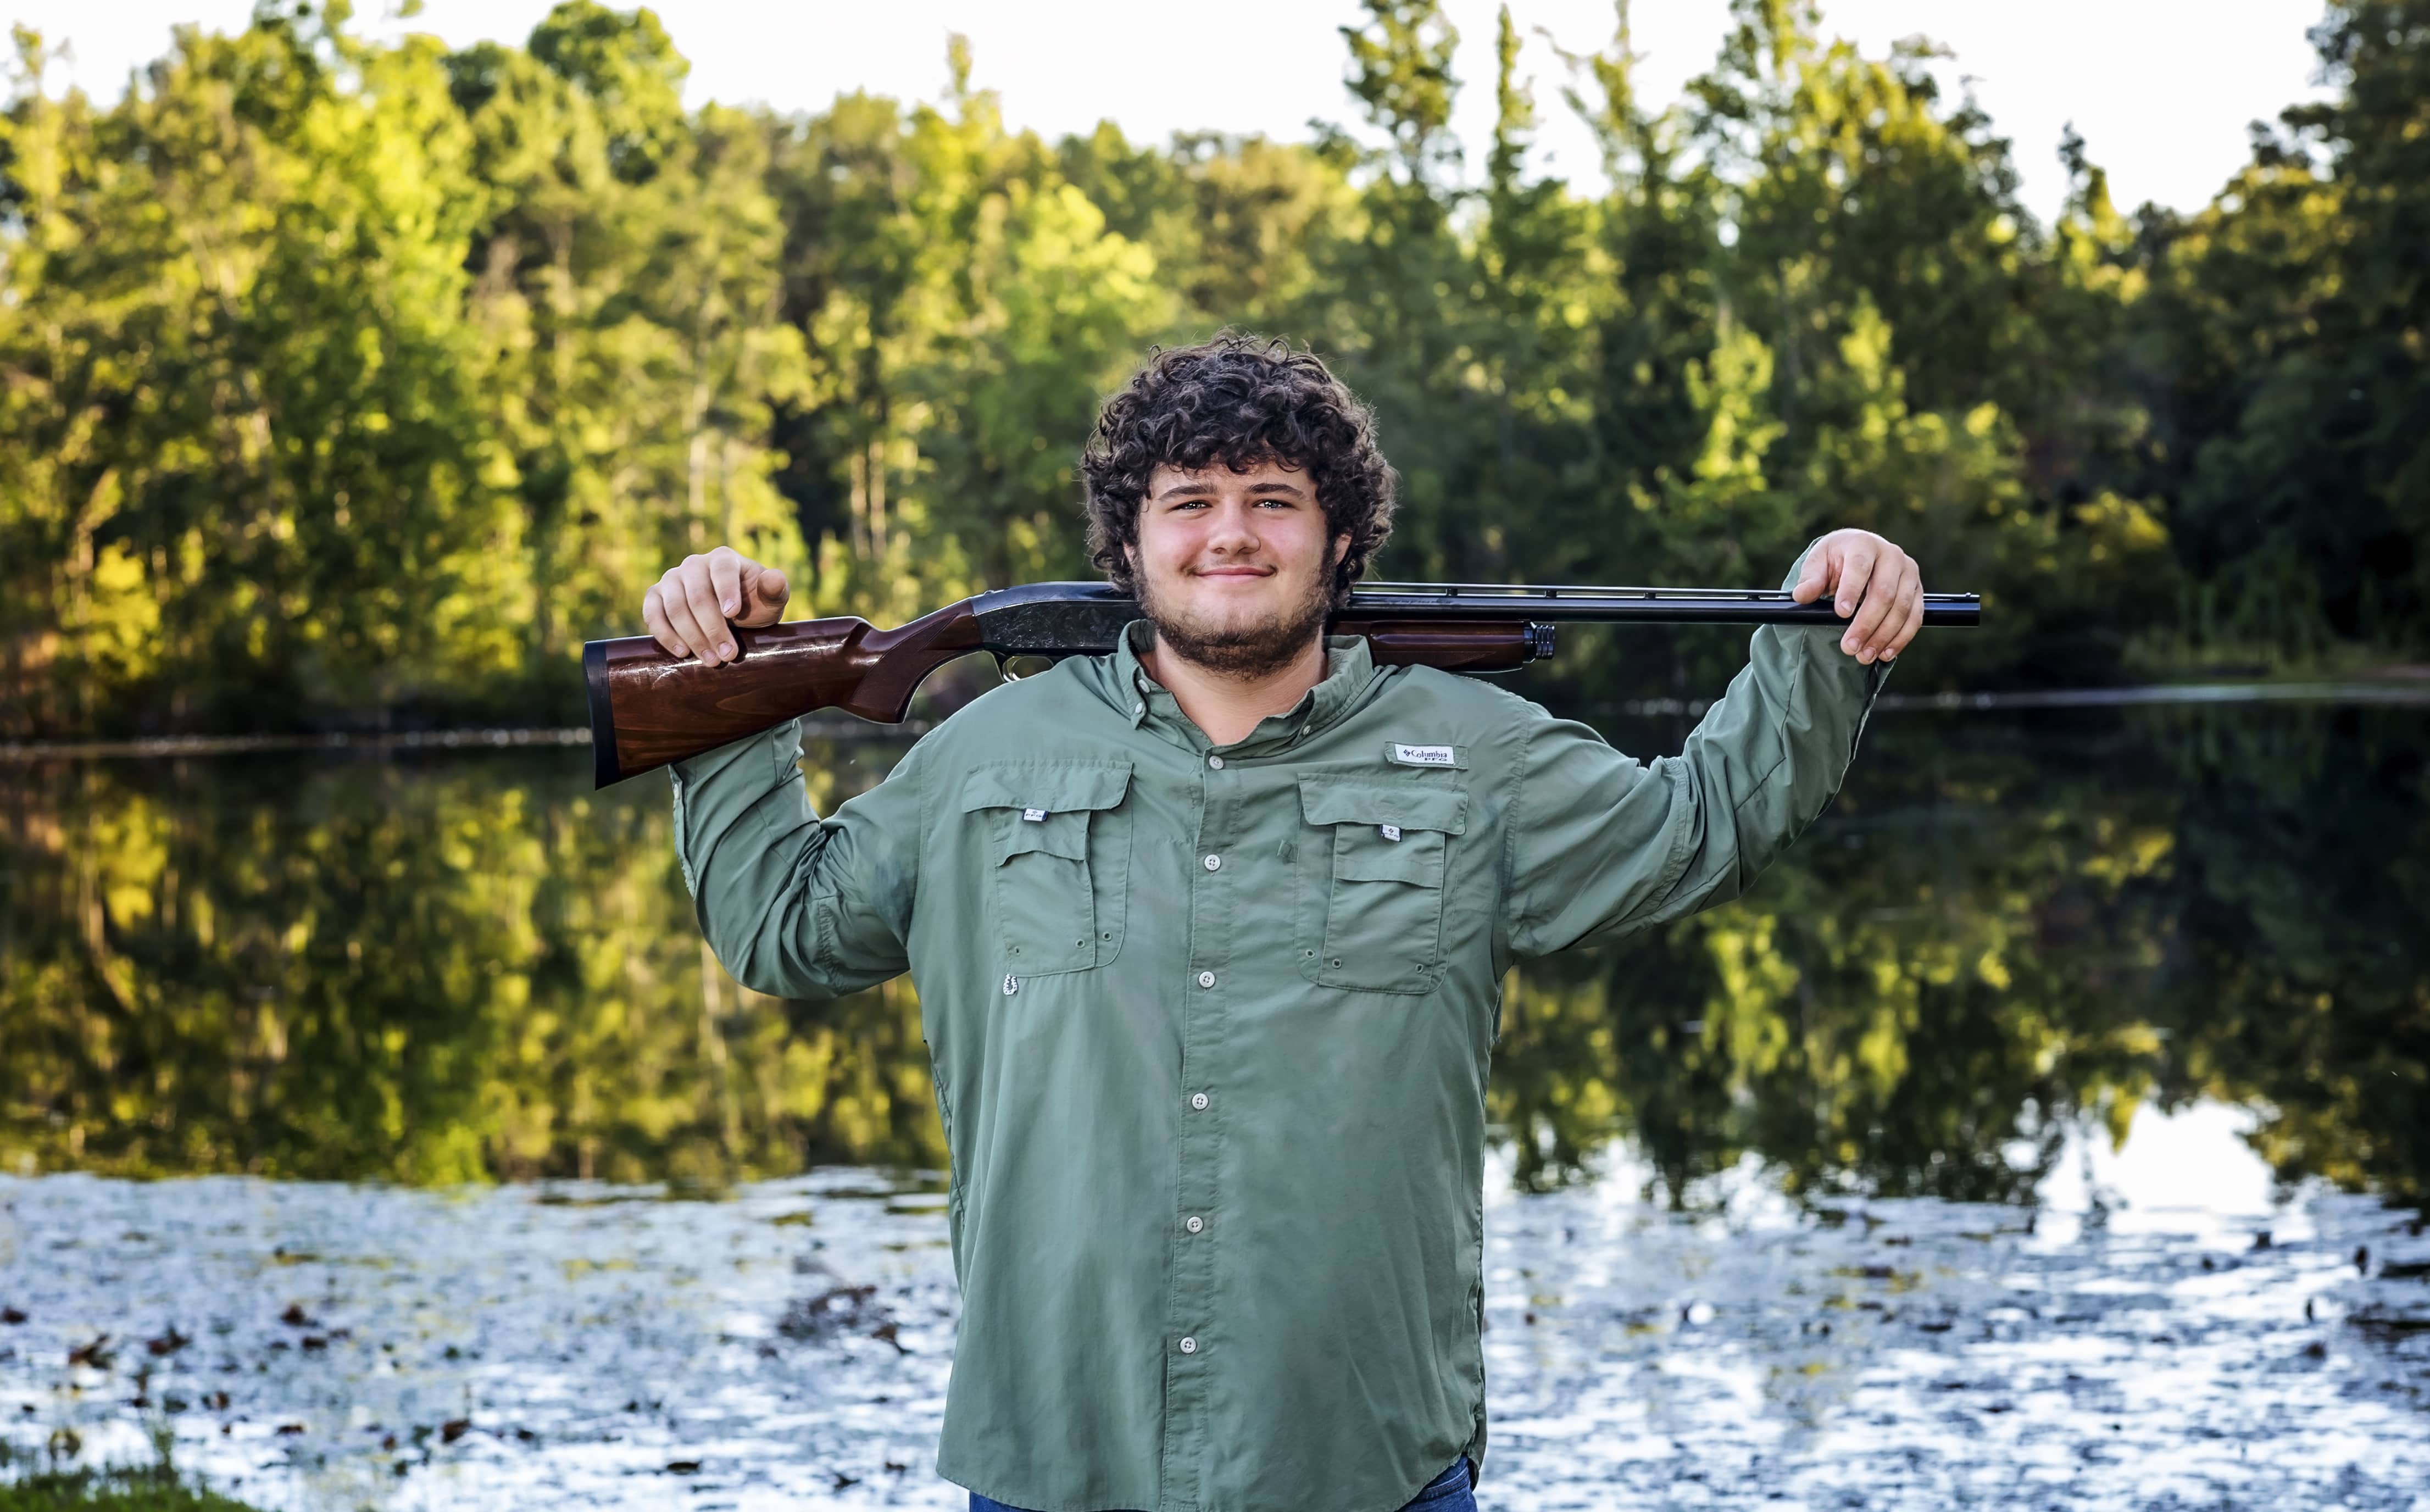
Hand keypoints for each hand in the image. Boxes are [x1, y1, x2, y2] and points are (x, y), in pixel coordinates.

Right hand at [643, 546, 789, 662]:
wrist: (733, 615)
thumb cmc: (754, 604)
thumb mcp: (771, 599)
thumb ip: (775, 589)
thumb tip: (773, 580)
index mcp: (723, 558)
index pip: (722, 569)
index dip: (726, 591)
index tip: (733, 615)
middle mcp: (694, 564)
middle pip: (697, 595)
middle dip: (713, 628)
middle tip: (728, 655)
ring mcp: (671, 579)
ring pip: (675, 607)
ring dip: (693, 637)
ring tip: (711, 660)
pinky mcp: (655, 597)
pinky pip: (652, 614)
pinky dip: (665, 634)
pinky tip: (683, 652)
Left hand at [1789, 529, 1922, 664]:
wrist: (1861, 554)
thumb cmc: (1837, 559)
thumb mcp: (1818, 563)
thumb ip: (1810, 579)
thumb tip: (1801, 595)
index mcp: (1863, 544)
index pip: (1860, 567)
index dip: (1851, 590)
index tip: (1841, 613)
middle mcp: (1891, 555)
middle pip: (1884, 593)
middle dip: (1866, 623)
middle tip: (1849, 647)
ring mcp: (1908, 573)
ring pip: (1902, 608)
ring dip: (1883, 635)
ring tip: (1863, 655)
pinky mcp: (1917, 590)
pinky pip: (1915, 617)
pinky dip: (1901, 638)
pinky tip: (1885, 652)